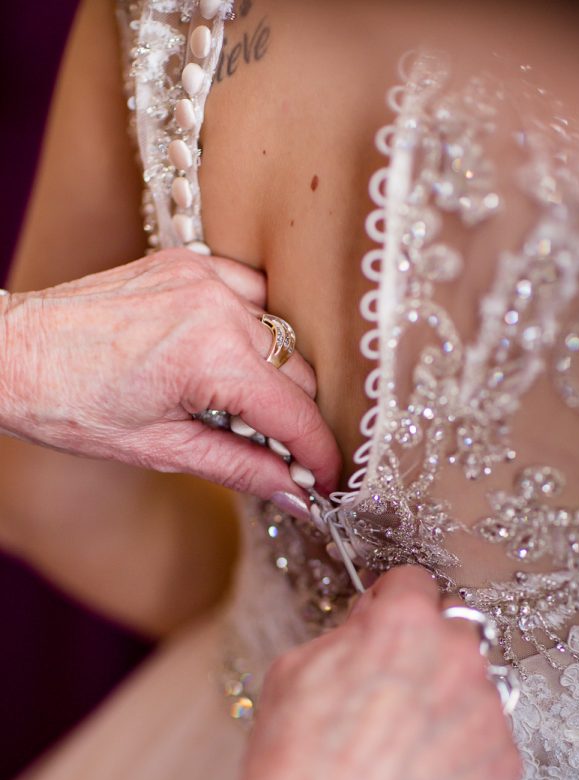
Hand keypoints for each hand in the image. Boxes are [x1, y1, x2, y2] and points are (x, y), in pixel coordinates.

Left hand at [0, 249, 340, 500]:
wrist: (12, 354)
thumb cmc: (72, 408)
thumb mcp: (163, 451)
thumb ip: (242, 470)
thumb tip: (297, 497)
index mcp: (210, 357)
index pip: (296, 413)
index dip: (319, 455)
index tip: (327, 482)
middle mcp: (218, 306)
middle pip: (298, 375)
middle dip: (293, 421)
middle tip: (276, 457)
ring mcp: (204, 276)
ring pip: (281, 336)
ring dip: (275, 377)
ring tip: (241, 410)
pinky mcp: (190, 263)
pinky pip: (253, 295)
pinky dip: (254, 330)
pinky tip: (231, 357)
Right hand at [242, 566, 520, 779]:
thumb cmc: (295, 759)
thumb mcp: (296, 666)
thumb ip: (348, 634)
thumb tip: (369, 628)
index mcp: (406, 621)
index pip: (415, 583)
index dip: (392, 604)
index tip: (386, 622)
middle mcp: (458, 655)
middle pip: (454, 631)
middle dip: (427, 649)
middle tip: (395, 688)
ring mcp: (487, 710)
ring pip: (475, 686)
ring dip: (448, 700)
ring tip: (405, 743)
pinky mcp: (503, 764)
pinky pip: (489, 739)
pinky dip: (463, 750)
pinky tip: (424, 773)